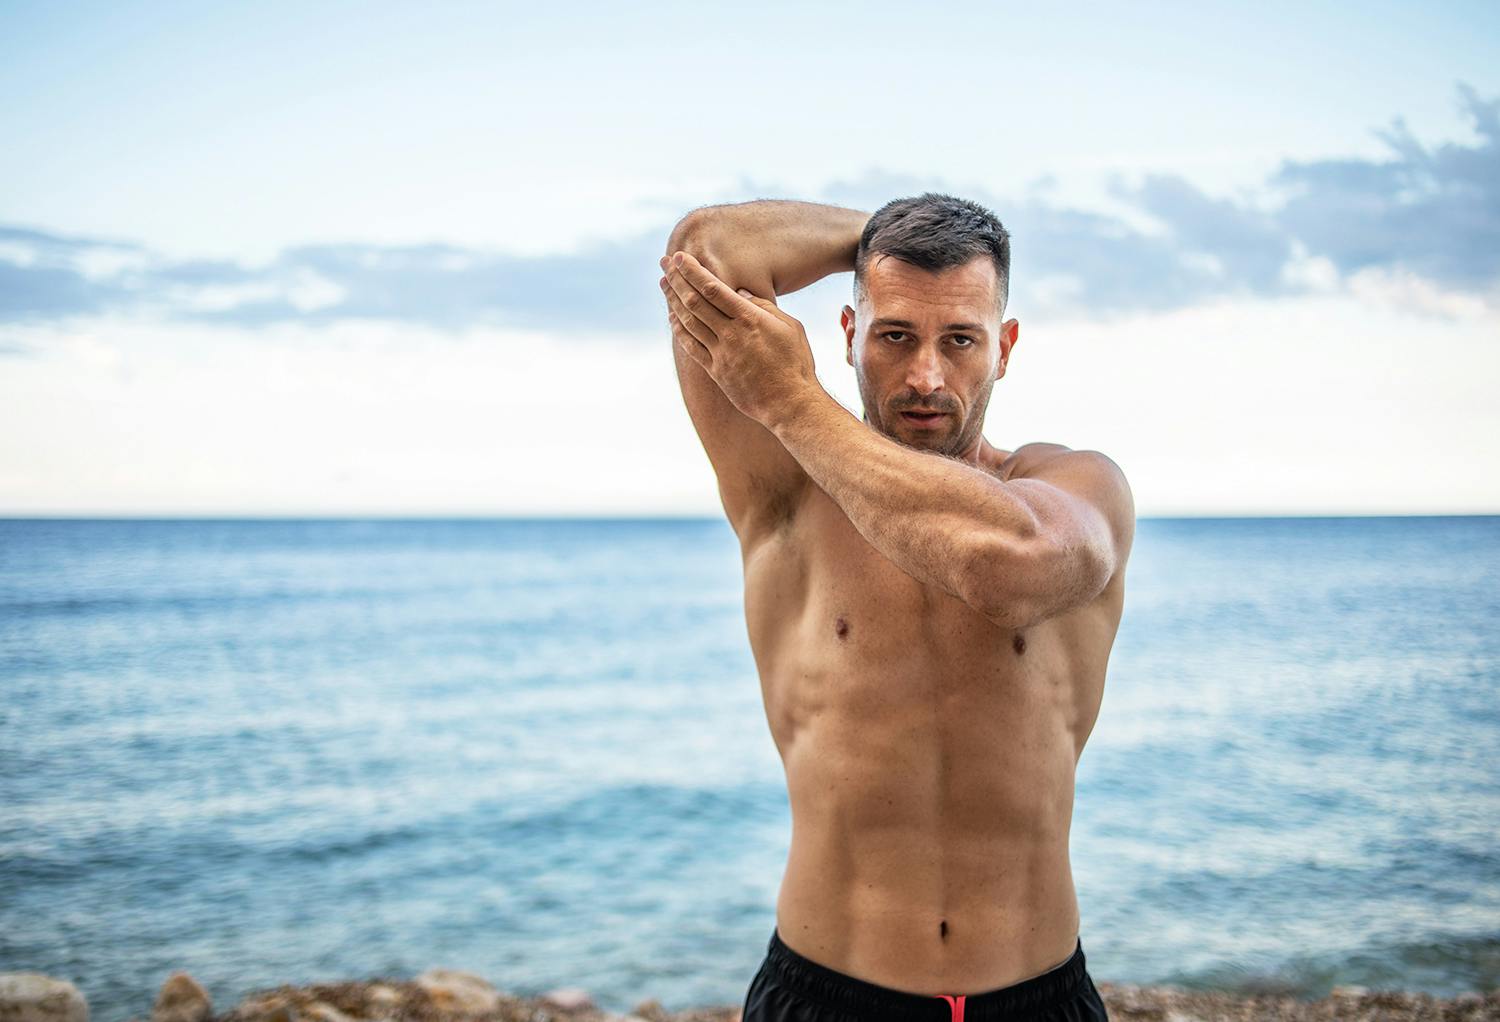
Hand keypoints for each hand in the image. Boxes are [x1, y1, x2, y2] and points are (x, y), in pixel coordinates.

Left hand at [659, 251, 819, 426]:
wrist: (790, 404)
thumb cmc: (796, 363)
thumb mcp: (790, 327)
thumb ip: (765, 307)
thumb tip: (741, 293)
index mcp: (750, 320)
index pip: (713, 289)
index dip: (693, 271)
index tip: (680, 257)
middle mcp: (731, 335)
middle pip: (695, 302)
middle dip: (677, 280)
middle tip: (664, 263)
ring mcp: (721, 354)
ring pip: (688, 322)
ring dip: (673, 301)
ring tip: (664, 284)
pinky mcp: (716, 372)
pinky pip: (691, 347)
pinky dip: (679, 330)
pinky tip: (672, 318)